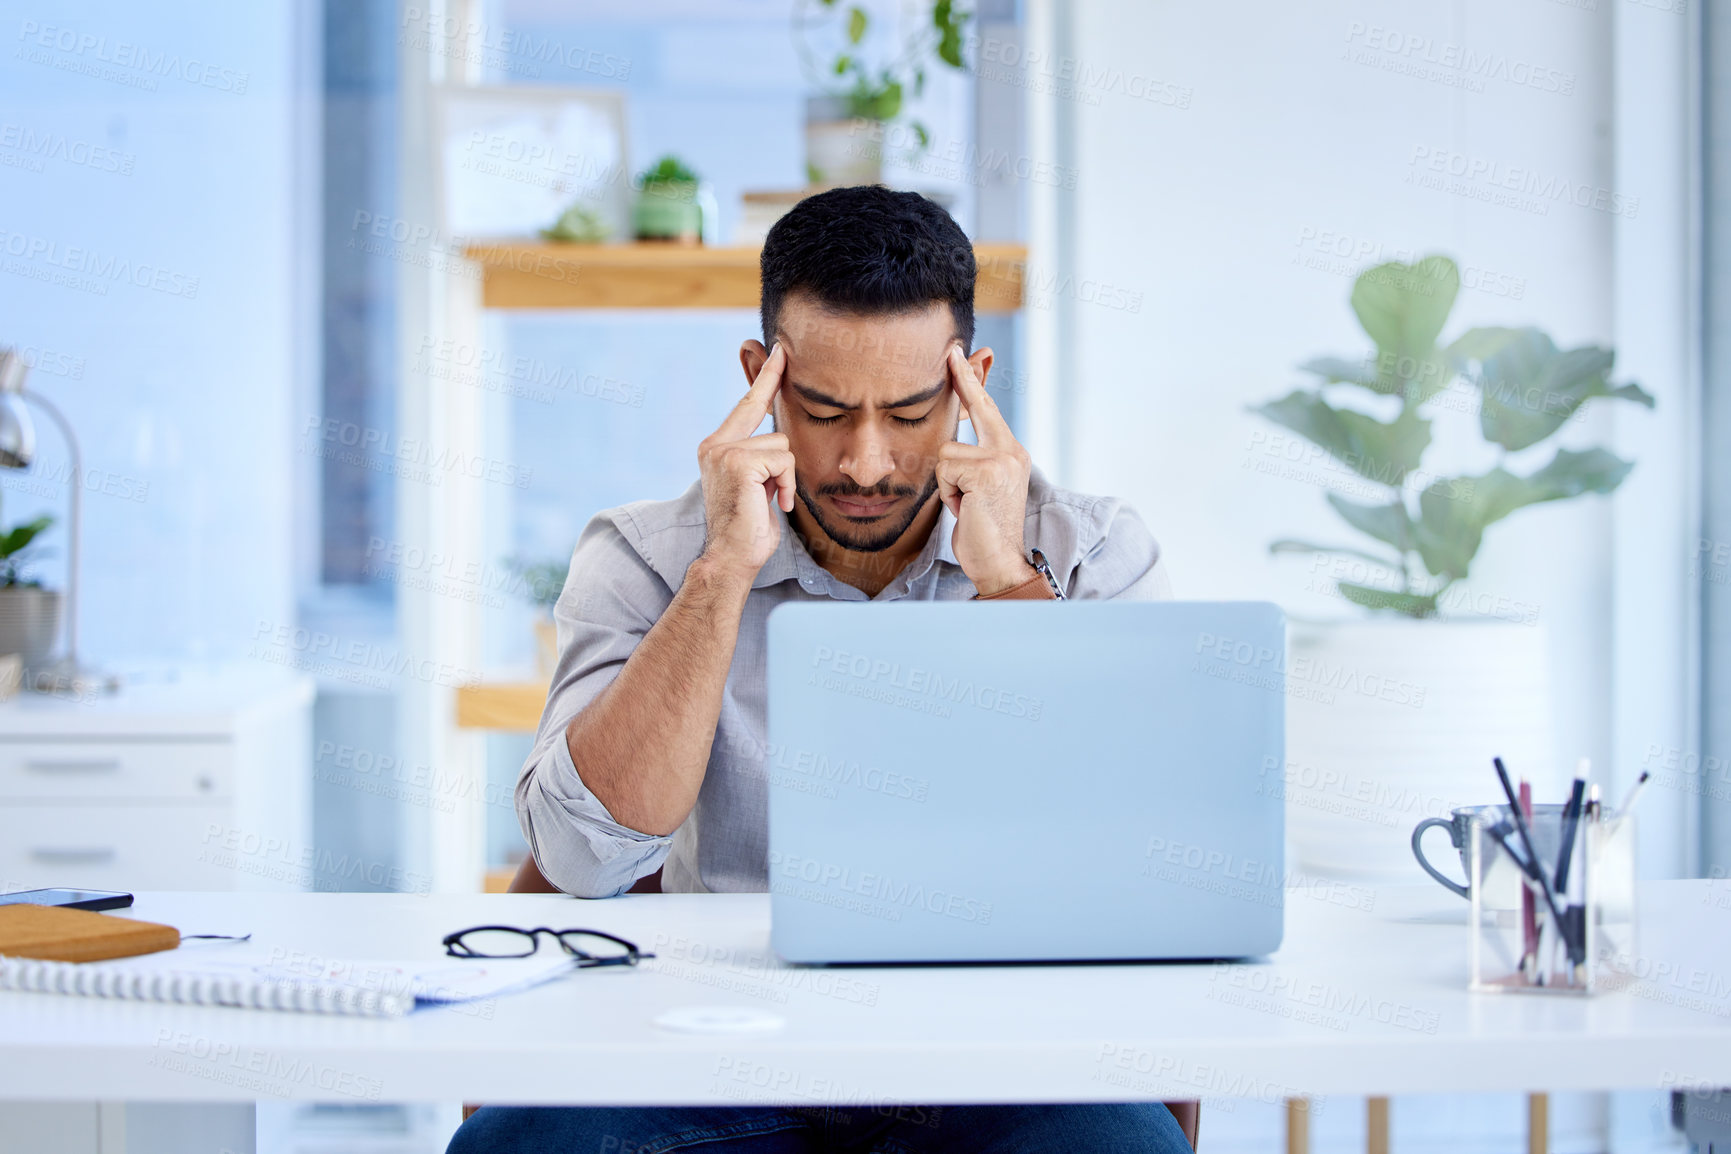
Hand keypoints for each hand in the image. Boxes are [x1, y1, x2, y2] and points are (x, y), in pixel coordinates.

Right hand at [696, 343, 793, 581]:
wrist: (732, 557)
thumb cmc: (749, 529)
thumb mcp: (758, 484)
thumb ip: (762, 457)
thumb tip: (780, 435)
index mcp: (717, 447)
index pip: (746, 404)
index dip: (764, 376)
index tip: (778, 350)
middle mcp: (715, 444)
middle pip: (767, 417)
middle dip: (777, 418)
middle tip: (778, 401)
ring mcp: (723, 451)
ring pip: (782, 444)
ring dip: (787, 476)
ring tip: (770, 500)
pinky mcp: (738, 462)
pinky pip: (783, 460)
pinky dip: (787, 485)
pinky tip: (773, 504)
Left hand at [937, 345, 1033, 595]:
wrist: (998, 562)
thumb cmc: (982, 529)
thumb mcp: (976, 488)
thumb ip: (970, 460)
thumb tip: (953, 441)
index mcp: (1011, 453)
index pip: (988, 410)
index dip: (972, 382)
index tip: (961, 355)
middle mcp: (1011, 451)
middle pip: (979, 406)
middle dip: (964, 380)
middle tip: (951, 350)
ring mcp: (1002, 460)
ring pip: (946, 450)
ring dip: (946, 482)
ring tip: (963, 503)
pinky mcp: (986, 473)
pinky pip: (944, 469)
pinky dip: (947, 493)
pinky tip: (964, 509)